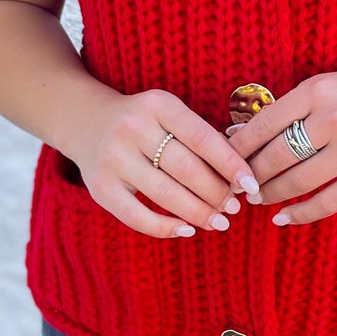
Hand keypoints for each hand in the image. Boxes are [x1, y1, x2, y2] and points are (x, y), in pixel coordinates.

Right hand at [72, 88, 259, 238]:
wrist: (85, 121)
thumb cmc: (144, 122)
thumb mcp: (168, 113)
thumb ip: (199, 135)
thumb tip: (239, 175)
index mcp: (157, 104)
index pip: (202, 137)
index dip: (230, 164)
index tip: (251, 184)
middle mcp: (132, 128)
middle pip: (186, 168)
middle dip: (217, 192)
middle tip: (236, 207)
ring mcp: (113, 158)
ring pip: (165, 194)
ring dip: (198, 212)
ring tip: (220, 222)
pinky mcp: (100, 187)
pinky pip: (137, 216)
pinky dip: (165, 228)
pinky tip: (187, 231)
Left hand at [225, 67, 336, 224]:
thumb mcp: (322, 88)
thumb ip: (285, 110)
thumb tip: (236, 136)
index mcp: (317, 92)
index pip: (265, 124)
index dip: (239, 148)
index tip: (227, 161)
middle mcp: (335, 119)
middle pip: (278, 156)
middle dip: (253, 175)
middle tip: (240, 185)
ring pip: (298, 181)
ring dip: (272, 194)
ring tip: (259, 198)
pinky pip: (327, 202)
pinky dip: (300, 213)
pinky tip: (283, 217)